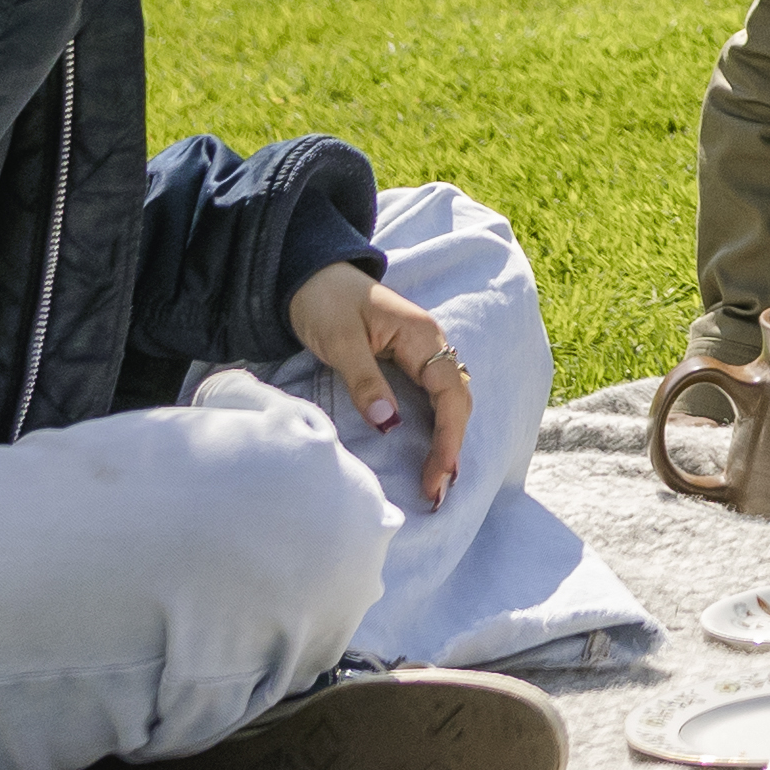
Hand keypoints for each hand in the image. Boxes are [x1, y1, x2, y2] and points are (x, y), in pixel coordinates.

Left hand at [289, 256, 471, 509]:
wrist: (311, 276)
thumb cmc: (325, 302)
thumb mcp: (340, 340)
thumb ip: (365, 380)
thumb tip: (390, 425)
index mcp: (422, 335)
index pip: (448, 392)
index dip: (447, 437)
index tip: (436, 475)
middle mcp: (432, 345)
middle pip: (457, 401)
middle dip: (451, 448)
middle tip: (436, 492)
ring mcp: (424, 354)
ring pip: (450, 402)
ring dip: (447, 441)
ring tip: (437, 482)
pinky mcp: (410, 363)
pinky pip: (434, 399)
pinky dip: (437, 428)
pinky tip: (431, 453)